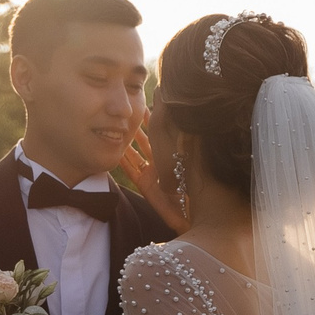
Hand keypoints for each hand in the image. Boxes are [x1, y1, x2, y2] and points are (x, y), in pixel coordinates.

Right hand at [120, 114, 187, 232]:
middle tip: (126, 113)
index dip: (154, 119)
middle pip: (146, 141)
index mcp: (174, 154)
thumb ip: (189, 140)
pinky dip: (122, 161)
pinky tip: (114, 151)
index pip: (161, 132)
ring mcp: (152, 174)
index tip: (146, 103)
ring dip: (126, 142)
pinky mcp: (145, 185)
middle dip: (137, 127)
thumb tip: (189, 119)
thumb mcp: (193, 157)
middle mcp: (162, 162)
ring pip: (136, 154)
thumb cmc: (199, 184)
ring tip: (115, 128)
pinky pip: (131, 171)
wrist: (197, 211)